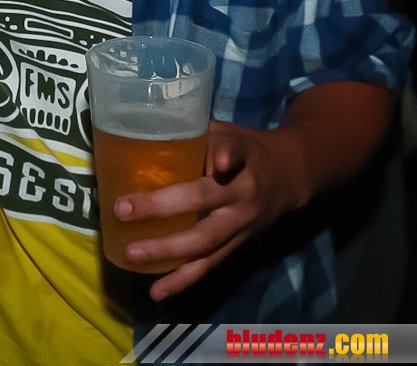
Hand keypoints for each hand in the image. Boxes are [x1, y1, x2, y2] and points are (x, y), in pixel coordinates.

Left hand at [112, 81, 391, 300]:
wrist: (292, 176)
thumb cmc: (246, 148)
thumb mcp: (229, 131)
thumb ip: (195, 133)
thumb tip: (144, 124)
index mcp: (242, 160)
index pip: (233, 152)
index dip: (224, 154)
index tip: (217, 159)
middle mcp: (242, 195)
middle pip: (205, 203)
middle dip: (163, 208)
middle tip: (124, 209)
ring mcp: (241, 226)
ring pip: (205, 244)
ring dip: (168, 253)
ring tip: (133, 256)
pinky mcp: (237, 246)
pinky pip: (208, 266)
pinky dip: (182, 280)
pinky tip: (156, 291)